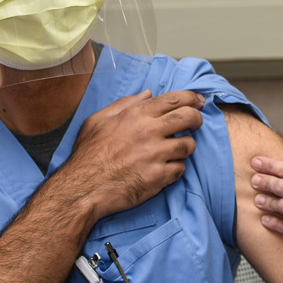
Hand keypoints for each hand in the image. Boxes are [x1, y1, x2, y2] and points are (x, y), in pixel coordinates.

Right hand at [63, 89, 204, 220]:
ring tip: (175, 151)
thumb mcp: (98, 120)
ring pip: (189, 145)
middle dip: (197, 119)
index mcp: (136, 115)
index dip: (193, 98)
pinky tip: (164, 169)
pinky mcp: (159, 177)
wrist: (83, 188)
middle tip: (195, 124)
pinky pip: (181, 169)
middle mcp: (149, 131)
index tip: (199, 102)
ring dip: (185, 147)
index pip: (175, 99)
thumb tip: (148, 94)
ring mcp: (156, 155)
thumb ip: (125, 104)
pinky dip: (175, 169)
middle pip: (190, 118)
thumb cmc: (88, 155)